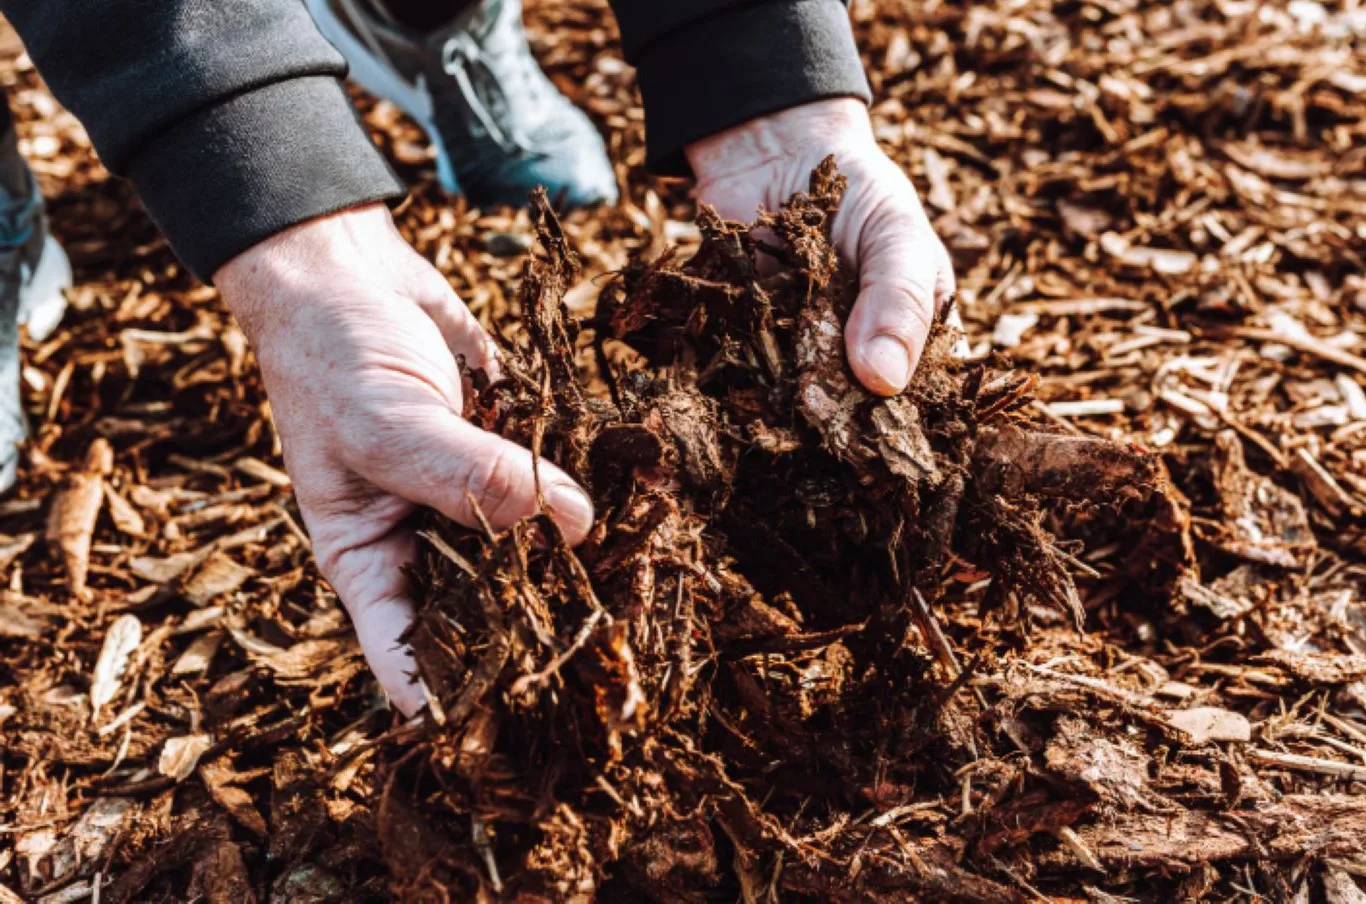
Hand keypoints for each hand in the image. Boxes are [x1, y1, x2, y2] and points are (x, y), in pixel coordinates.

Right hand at [215, 205, 593, 714]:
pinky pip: (553, 485)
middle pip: (484, 609)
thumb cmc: (332, 354)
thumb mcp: (386, 420)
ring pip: (530, 551)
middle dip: (538, 630)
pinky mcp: (509, 453)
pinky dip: (588, 494)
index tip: (518, 725)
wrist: (348, 270)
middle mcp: (424, 542)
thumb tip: (571, 525)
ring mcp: (470, 499)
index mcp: (369, 559)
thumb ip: (470, 474)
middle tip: (608, 661)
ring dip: (577, 564)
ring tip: (643, 596)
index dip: (457, 693)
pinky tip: (640, 511)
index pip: (408, 653)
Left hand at [687, 98, 954, 395]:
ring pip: (796, 403)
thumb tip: (883, 382)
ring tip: (772, 408)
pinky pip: (744, 377)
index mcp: (913, 339)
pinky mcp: (752, 344)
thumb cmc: (858, 189)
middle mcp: (859, 358)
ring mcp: (803, 356)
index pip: (916, 398)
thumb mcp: (895, 234)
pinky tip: (727, 391)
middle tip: (817, 416)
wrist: (776, 152)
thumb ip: (898, 299)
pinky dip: (736, 385)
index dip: (899, 421)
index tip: (877, 432)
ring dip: (782, 409)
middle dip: (834, 418)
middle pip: (852, 411)